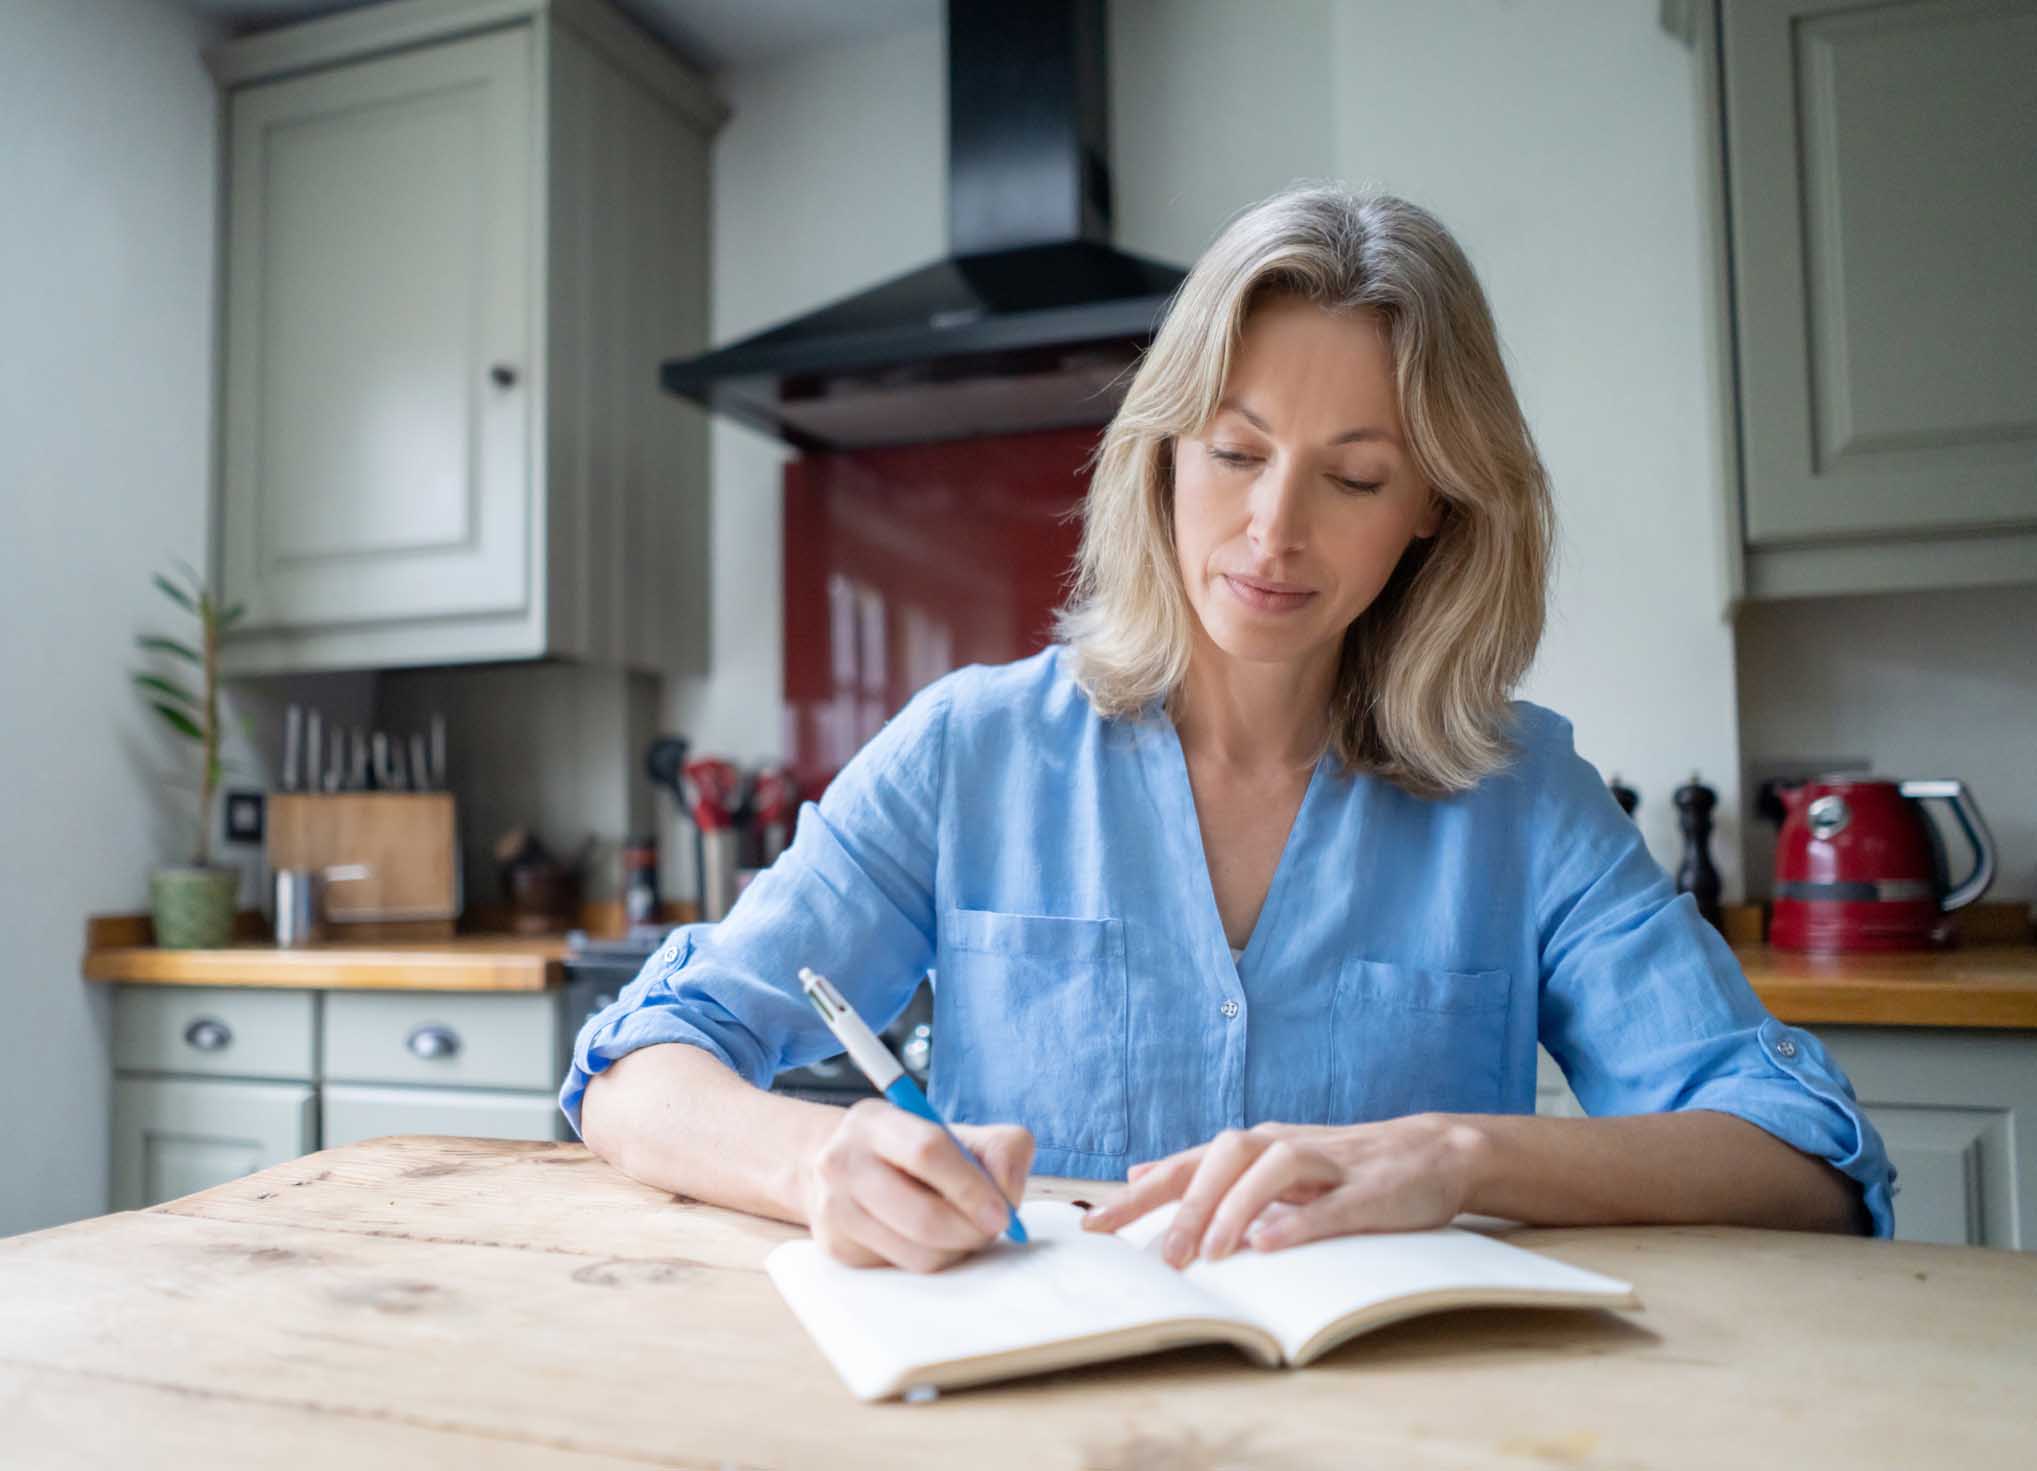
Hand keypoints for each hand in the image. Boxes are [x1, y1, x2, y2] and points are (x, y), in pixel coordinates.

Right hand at [800, 1097, 1032, 1273]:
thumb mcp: (954, 1131)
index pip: (928, 1152)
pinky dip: (932, 1258)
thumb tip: (1008, 1195)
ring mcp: (835, 1209)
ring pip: (918, 1254)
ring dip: (957, 1250)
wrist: (839, 1165)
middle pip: (924, 1217)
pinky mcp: (838, 1248)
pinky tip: (928, 1237)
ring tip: (962, 1229)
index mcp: (875, 1122)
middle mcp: (843, 1163)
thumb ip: (999, 1149)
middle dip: (971, 1231)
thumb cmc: (911, 1150)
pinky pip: (904, 1269)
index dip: (972, 1186)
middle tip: (993, 1228)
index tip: (1003, 1211)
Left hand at [1079, 1115, 1483, 1267]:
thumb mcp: (1268, 1163)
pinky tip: (1271, 1245)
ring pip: (1271, 1170)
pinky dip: (1298, 1223)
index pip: (1185, 1166)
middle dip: (1186, 1207)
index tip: (1095, 1228)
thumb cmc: (1341, 1167)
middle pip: (1222, 1159)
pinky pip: (1329, 1205)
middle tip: (1163, 1260)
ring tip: (1212, 1254)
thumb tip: (1140, 1174)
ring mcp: (1327, 1164)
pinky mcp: (1369, 1190)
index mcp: (1254, 1147)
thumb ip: (1207, 1170)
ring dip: (1236, 1210)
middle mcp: (1282, 1146)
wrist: (1432, 1151)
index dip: (1138, 1196)